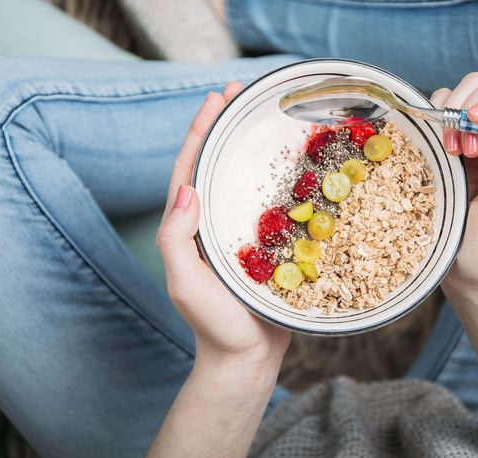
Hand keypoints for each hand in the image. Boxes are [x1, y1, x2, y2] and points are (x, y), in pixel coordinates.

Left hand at [156, 83, 290, 372]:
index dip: (201, 131)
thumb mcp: (185, 283)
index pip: (190, 168)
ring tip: (268, 115)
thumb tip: (186, 188)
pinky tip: (300, 162)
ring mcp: (243, 231)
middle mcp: (215, 221)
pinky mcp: (270, 244)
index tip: (215, 99)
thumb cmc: (213, 325)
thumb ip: (177, 239)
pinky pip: (276, 204)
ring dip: (254, 145)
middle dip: (226, 125)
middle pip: (218, 163)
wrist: (247, 359)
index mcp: (191, 225)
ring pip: (246, 179)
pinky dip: (283, 178)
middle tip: (242, 91)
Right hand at [432, 72, 477, 291]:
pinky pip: (447, 104)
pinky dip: (437, 114)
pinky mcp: (457, 138)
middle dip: (475, 104)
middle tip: (462, 147)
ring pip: (474, 87)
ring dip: (454, 109)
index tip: (475, 119)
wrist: (466, 268)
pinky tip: (440, 144)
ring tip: (451, 149)